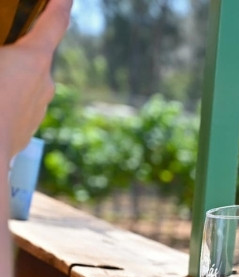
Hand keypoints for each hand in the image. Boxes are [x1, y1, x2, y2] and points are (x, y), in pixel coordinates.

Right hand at [0, 0, 71, 163]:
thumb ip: (3, 48)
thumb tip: (7, 53)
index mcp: (32, 59)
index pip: (54, 21)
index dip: (60, 4)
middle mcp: (44, 82)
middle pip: (34, 53)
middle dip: (18, 45)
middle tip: (5, 45)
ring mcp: (38, 109)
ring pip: (22, 81)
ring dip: (7, 76)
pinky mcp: (26, 129)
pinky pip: (15, 104)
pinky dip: (3, 98)